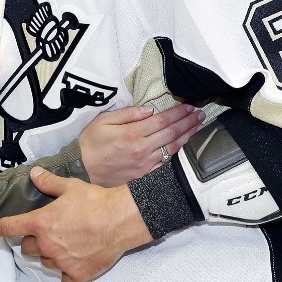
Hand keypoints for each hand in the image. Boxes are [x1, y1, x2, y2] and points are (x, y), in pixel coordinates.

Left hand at [0, 167, 151, 281]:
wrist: (120, 220)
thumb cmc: (95, 201)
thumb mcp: (70, 187)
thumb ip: (48, 182)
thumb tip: (34, 173)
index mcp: (41, 223)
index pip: (10, 227)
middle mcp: (47, 244)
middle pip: (27, 248)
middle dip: (33, 241)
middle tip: (47, 232)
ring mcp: (61, 262)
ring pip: (46, 262)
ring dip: (50, 255)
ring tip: (66, 244)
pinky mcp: (77, 274)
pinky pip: (65, 280)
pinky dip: (68, 273)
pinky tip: (76, 264)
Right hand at [79, 104, 204, 186]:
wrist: (81, 170)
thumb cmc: (90, 143)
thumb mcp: (103, 121)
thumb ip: (128, 114)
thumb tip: (150, 110)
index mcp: (132, 134)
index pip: (162, 120)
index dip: (178, 113)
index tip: (189, 106)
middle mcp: (142, 149)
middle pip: (171, 133)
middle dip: (187, 122)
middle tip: (200, 114)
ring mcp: (145, 164)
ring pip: (172, 149)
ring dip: (187, 137)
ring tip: (198, 127)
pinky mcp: (144, 175)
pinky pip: (165, 164)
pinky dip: (177, 154)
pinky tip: (184, 147)